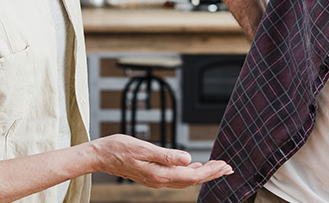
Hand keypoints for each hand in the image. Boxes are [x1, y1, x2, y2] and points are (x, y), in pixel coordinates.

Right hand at [87, 134, 232, 187]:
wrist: (101, 155)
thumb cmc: (119, 148)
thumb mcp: (144, 148)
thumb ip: (167, 155)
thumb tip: (188, 159)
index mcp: (160, 174)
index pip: (192, 175)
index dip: (210, 171)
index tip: (224, 166)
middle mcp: (160, 180)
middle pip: (192, 180)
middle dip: (211, 174)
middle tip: (227, 168)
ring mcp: (156, 179)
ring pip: (185, 179)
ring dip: (202, 174)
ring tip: (216, 167)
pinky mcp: (152, 175)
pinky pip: (176, 177)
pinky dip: (189, 172)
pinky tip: (193, 167)